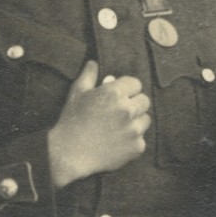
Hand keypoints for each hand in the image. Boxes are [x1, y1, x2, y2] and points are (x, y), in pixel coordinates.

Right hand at [48, 57, 149, 188]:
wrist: (69, 153)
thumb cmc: (71, 121)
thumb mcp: (77, 94)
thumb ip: (89, 76)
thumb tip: (94, 63)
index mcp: (114, 93)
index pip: (136, 84)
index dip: (127, 89)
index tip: (119, 96)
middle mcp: (128, 109)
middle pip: (144, 101)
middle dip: (134, 103)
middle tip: (118, 111)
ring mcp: (134, 129)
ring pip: (146, 119)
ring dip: (136, 121)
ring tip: (117, 127)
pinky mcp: (137, 146)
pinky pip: (141, 138)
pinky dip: (132, 140)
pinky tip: (117, 141)